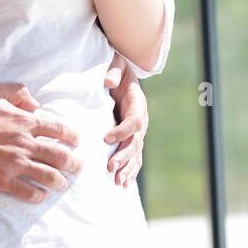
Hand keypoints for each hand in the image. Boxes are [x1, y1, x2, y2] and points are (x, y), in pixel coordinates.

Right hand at [0, 82, 82, 202]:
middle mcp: (25, 143)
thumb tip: (35, 103)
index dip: (72, 136)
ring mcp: (15, 164)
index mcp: (25, 122)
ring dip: (60, 182)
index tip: (76, 141)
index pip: (60, 130)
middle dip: (74, 163)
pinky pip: (26, 192)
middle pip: (61, 156)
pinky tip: (40, 195)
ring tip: (63, 184)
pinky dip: (37, 195)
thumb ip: (19, 93)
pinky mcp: (1, 180)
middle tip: (78, 167)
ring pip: (48, 176)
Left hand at [103, 53, 147, 187]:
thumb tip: (107, 81)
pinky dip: (130, 171)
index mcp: (138, 103)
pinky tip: (124, 184)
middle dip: (124, 156)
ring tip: (118, 181)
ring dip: (128, 168)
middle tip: (110, 167)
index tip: (106, 138)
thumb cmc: (117, 69)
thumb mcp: (116, 64)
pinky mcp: (132, 138)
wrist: (123, 75)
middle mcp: (141, 120)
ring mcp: (138, 131)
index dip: (122, 131)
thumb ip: (113, 71)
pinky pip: (134, 157)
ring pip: (136, 153)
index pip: (135, 121)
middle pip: (136, 141)